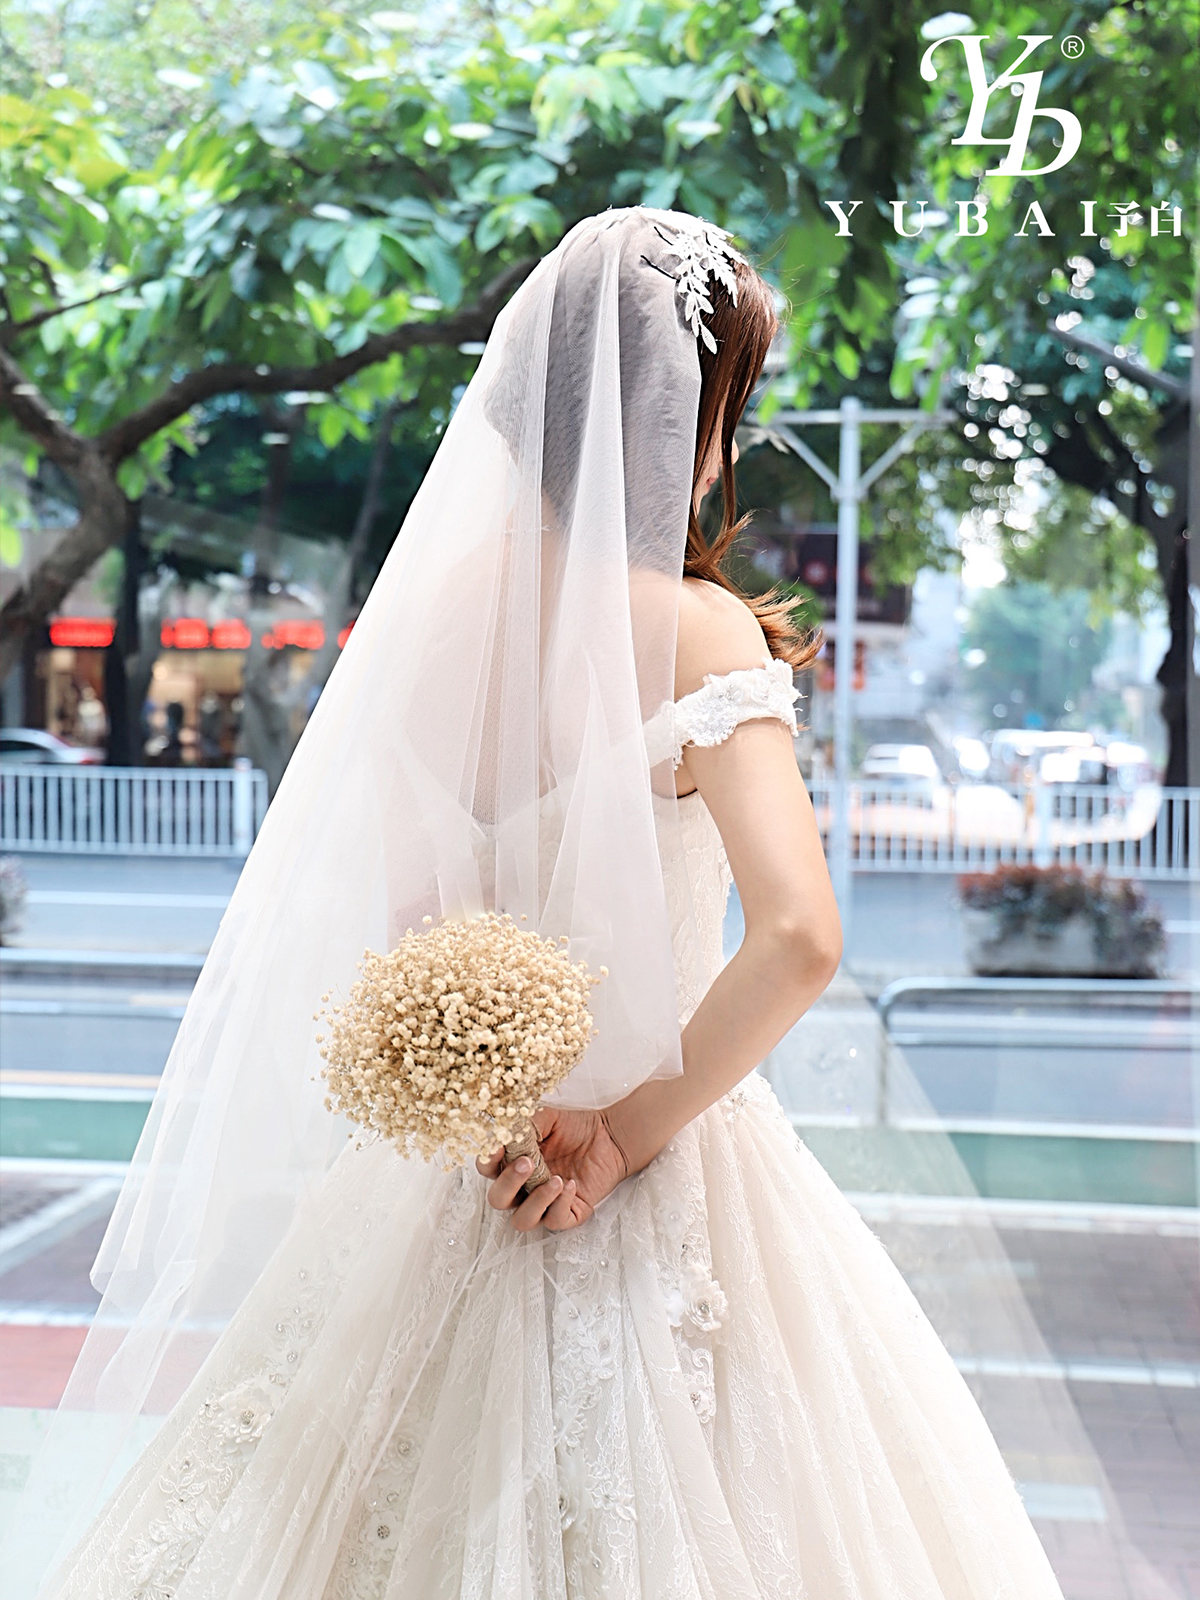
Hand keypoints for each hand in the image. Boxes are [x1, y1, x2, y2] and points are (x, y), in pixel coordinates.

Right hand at [474, 1106, 629, 1232]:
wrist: (609, 1136)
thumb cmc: (575, 1127)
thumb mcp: (547, 1118)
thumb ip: (525, 1123)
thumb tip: (506, 1131)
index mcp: (512, 1164)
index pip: (487, 1169)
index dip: (487, 1161)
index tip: (498, 1145)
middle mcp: (524, 1188)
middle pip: (498, 1200)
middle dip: (508, 1183)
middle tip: (527, 1163)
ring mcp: (544, 1204)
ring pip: (523, 1220)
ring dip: (535, 1201)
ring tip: (556, 1179)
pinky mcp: (567, 1214)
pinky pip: (555, 1221)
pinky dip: (560, 1204)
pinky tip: (570, 1184)